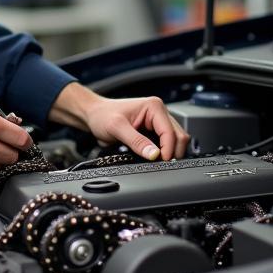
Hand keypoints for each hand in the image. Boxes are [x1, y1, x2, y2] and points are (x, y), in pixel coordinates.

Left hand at [48, 84, 189, 161]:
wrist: (94, 115)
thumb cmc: (102, 115)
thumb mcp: (116, 128)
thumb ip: (136, 141)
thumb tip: (153, 154)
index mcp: (154, 106)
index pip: (170, 132)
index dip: (168, 149)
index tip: (159, 162)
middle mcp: (159, 113)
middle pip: (179, 136)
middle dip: (172, 152)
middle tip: (160, 165)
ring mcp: (158, 122)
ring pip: (176, 141)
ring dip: (169, 153)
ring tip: (157, 162)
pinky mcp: (154, 132)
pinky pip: (166, 144)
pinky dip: (164, 153)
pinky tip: (154, 158)